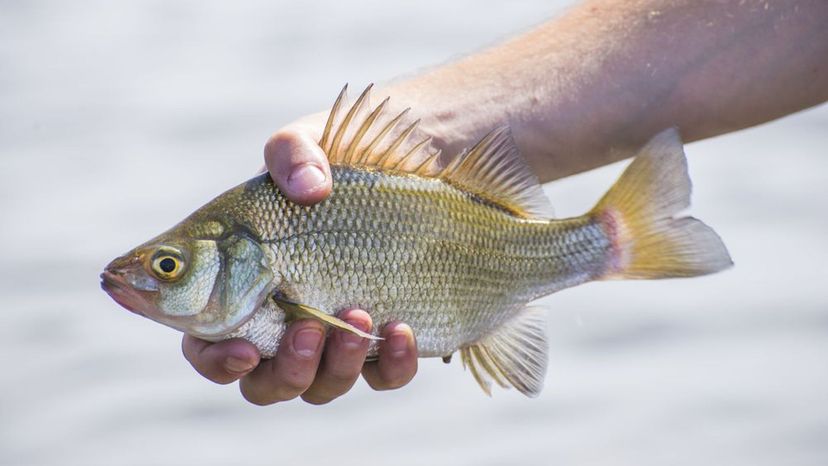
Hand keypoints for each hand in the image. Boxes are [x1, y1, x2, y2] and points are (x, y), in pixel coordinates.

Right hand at [181, 123, 418, 404]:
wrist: (429, 158)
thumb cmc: (351, 155)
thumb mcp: (313, 139)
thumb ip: (292, 152)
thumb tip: (309, 189)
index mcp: (243, 281)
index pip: (207, 341)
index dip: (214, 358)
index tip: (241, 347)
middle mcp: (285, 319)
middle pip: (263, 382)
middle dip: (282, 369)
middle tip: (306, 329)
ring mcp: (337, 335)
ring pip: (320, 387)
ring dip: (334, 366)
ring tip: (358, 314)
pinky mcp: (388, 340)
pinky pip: (384, 377)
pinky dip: (391, 364)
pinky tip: (402, 327)